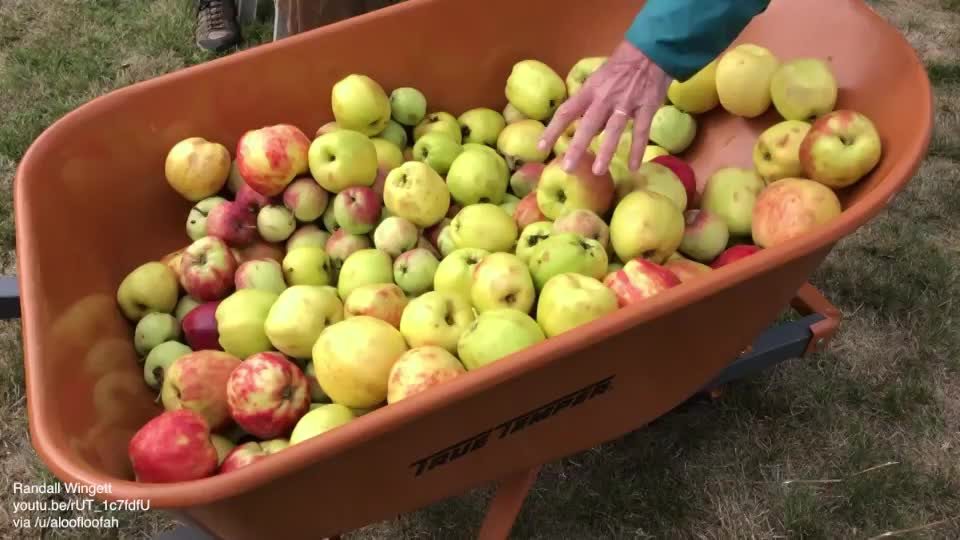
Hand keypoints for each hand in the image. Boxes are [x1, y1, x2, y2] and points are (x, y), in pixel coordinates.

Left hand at [538, 40, 670, 175]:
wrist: (650, 51)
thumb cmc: (620, 67)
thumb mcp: (598, 79)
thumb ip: (591, 103)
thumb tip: (588, 130)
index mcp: (590, 90)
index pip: (566, 111)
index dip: (553, 129)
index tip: (541, 147)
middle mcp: (605, 98)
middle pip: (588, 125)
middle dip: (577, 147)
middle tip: (568, 168)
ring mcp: (626, 103)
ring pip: (614, 130)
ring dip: (606, 152)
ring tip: (598, 171)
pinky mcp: (647, 107)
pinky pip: (642, 131)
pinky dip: (638, 149)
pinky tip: (634, 167)